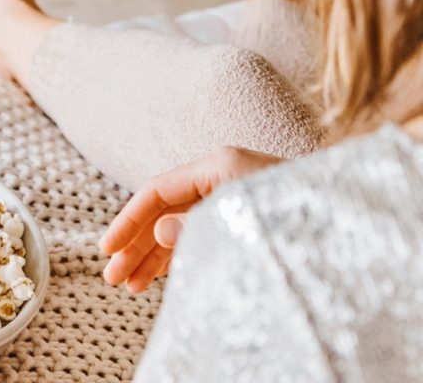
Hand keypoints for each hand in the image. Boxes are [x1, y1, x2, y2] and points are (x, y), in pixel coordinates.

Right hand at [99, 147, 279, 293]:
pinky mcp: (241, 214)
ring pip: (179, 224)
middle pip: (164, 208)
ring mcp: (230, 193)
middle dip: (136, 244)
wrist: (344, 215)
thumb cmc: (293, 212)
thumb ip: (198, 225)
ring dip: (153, 255)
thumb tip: (161, 232)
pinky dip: (178, 256)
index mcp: (216, 164)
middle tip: (112, 277)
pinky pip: (198, 233)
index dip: (128, 220)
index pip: (157, 189)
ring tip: (130, 286)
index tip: (106, 249)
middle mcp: (220, 174)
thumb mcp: (241, 218)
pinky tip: (160, 277)